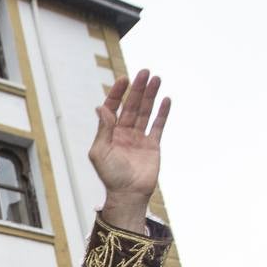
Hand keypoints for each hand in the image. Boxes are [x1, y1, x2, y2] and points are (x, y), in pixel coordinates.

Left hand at [90, 69, 169, 230]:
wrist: (128, 194)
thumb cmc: (110, 176)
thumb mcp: (100, 152)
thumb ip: (103, 129)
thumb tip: (101, 107)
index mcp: (109, 133)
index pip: (113, 108)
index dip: (118, 93)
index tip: (124, 79)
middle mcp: (124, 133)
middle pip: (131, 106)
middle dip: (138, 89)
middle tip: (145, 72)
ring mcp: (139, 138)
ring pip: (145, 112)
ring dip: (151, 96)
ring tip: (156, 79)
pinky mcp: (152, 145)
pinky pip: (158, 126)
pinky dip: (162, 113)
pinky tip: (166, 99)